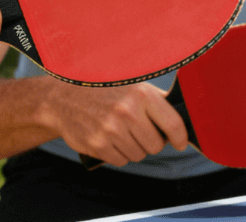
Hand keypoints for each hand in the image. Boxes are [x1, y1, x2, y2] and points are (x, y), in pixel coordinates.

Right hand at [43, 81, 188, 166]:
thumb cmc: (101, 89)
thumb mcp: (129, 84)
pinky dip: (118, 153)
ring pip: (139, 155)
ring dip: (133, 147)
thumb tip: (182, 116)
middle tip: (138, 130)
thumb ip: (154, 99)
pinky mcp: (99, 145)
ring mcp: (112, 129)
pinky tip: (109, 137)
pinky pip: (121, 161)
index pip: (173, 124)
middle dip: (151, 141)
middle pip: (156, 145)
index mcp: (140, 93)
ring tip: (120, 130)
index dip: (180, 138)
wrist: (63, 98)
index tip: (180, 143)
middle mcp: (127, 111)